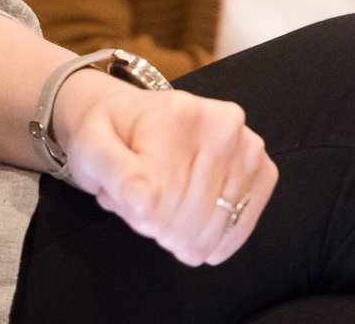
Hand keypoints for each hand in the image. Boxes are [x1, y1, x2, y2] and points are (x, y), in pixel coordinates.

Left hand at [52, 70, 277, 266]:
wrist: (130, 119)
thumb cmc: (108, 136)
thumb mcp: (92, 148)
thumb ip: (114, 173)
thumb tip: (145, 203)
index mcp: (180, 114)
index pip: (163, 197)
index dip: (139, 216)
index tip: (124, 204)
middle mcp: (223, 124)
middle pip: (193, 213)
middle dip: (162, 227)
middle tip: (143, 210)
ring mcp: (248, 146)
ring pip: (216, 225)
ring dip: (186, 235)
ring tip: (163, 213)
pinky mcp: (262, 169)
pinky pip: (240, 226)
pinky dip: (215, 240)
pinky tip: (194, 234)